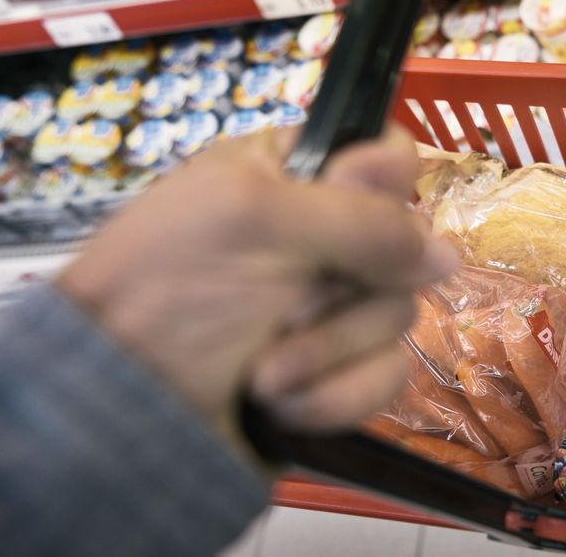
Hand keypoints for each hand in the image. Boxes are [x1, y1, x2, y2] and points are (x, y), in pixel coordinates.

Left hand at [57, 127, 457, 449]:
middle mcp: (319, 239)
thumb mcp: (254, 220)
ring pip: (398, 318)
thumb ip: (361, 218)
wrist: (115, 411)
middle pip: (403, 247)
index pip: (384, 155)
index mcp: (290, 175)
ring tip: (263, 367)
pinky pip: (384, 379)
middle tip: (284, 303)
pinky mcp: (335, 378)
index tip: (362, 201)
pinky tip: (280, 401)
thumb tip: (450, 254)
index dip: (387, 179)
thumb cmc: (167, 290)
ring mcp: (329, 312)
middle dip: (343, 290)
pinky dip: (334, 395)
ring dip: (329, 349)